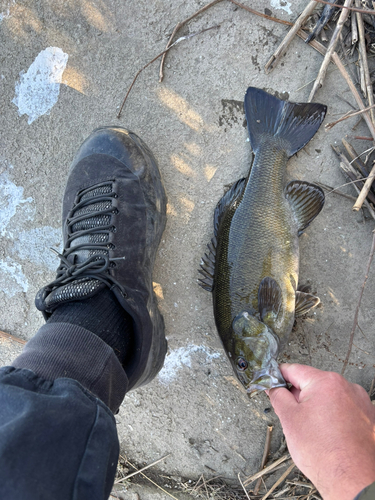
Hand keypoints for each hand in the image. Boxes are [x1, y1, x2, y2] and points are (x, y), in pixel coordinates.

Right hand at [268, 364, 374, 499]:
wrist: (354, 481)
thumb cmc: (326, 454)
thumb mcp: (289, 420)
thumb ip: (278, 396)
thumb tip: (273, 387)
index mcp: (326, 382)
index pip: (294, 370)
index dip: (278, 377)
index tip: (271, 383)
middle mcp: (347, 386)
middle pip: (312, 383)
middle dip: (299, 397)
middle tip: (292, 416)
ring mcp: (360, 401)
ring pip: (328, 397)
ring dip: (316, 407)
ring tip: (313, 431)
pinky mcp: (367, 416)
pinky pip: (343, 408)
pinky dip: (332, 417)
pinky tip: (327, 435)